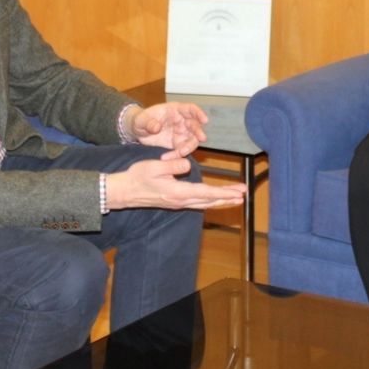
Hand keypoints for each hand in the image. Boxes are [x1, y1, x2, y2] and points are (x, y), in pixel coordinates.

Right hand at [105, 157, 245, 210]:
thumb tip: (188, 165)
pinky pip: (198, 202)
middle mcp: (181, 201)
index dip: (224, 192)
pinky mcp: (175, 202)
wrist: (125, 192)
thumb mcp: (155, 167)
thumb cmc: (138, 177)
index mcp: (177, 192)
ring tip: (236, 198)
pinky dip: (210, 200)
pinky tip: (216, 199)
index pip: (206, 193)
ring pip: (205, 203)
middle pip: (209, 200)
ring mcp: (178, 203)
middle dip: (228, 198)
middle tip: (244, 194)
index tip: (238, 192)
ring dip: (221, 200)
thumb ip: (173, 165)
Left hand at [128, 102, 207, 156]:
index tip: (204, 120)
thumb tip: (157, 127)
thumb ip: (148, 122)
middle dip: (199, 132)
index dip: (199, 113)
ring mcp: (181, 133)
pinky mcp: (177, 144)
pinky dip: (177, 155)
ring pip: (192, 140)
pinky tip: (167, 158)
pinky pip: (182, 150)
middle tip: (201, 139)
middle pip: (195, 125)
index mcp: (175, 110)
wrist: (137, 132)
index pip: (190, 109)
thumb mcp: (141, 120)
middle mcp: (181, 121)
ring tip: (180, 153)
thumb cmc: (141, 120)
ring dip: (189, 147)